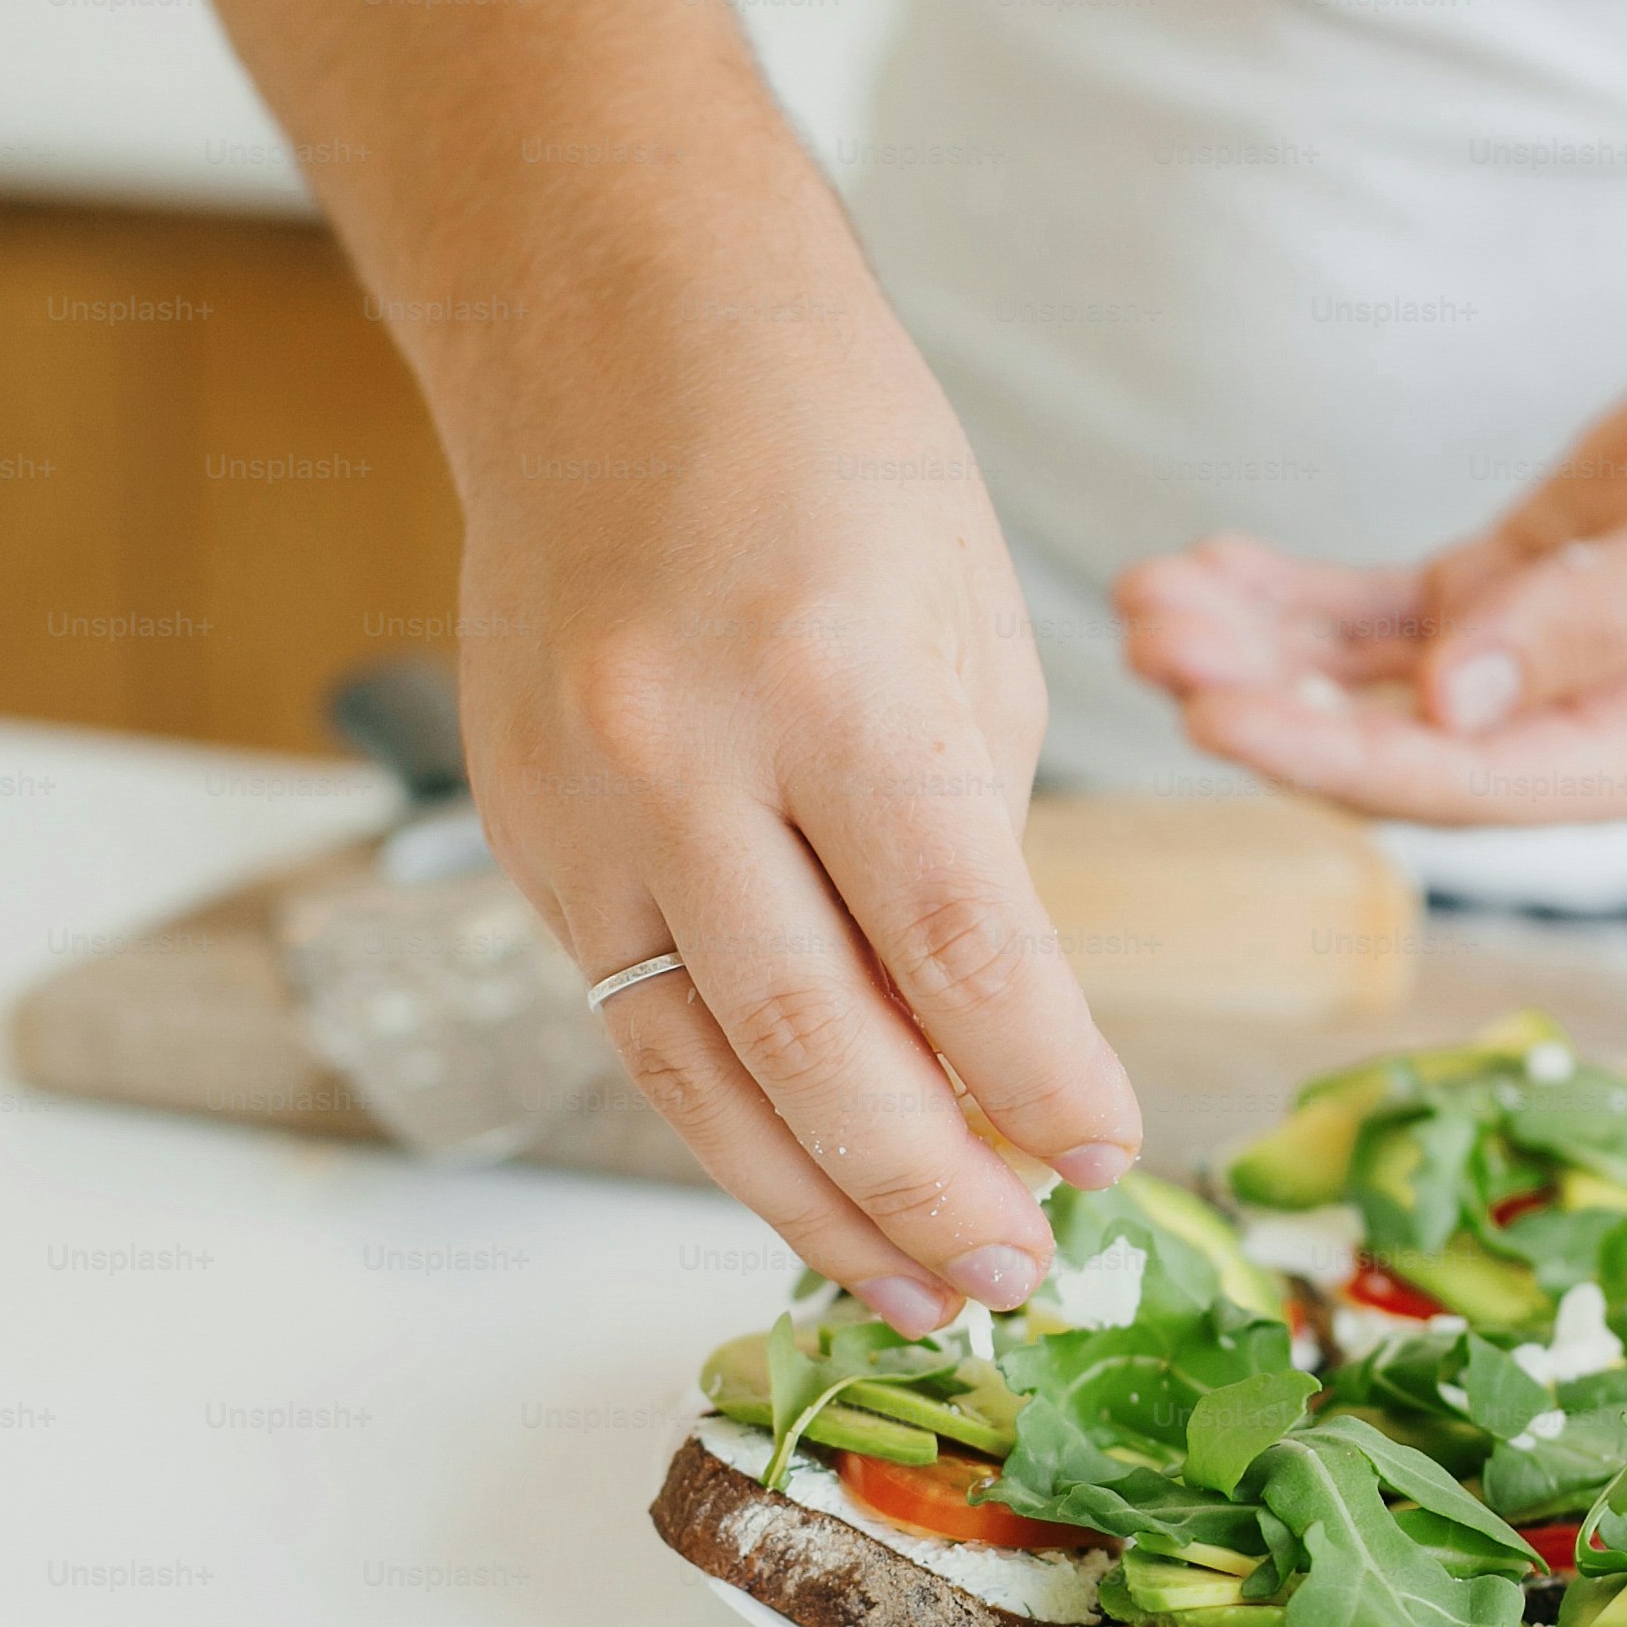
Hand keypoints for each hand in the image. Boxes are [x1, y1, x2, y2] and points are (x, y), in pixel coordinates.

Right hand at [456, 295, 1139, 1335]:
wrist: (617, 335)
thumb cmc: (839, 463)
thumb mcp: (969, 634)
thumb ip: (972, 848)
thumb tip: (989, 1049)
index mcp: (832, 681)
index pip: (960, 949)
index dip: (1041, 1083)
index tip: (1108, 1164)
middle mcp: (677, 755)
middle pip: (816, 1046)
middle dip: (929, 1191)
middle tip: (1014, 1283)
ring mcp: (573, 803)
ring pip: (696, 1071)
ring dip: (814, 1204)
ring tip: (916, 1291)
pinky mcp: (519, 836)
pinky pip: (634, 1015)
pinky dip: (728, 1117)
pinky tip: (808, 1183)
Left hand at [1119, 331, 1626, 824]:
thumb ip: (1599, 623)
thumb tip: (1450, 697)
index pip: (1451, 781)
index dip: (1323, 752)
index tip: (1214, 712)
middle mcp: (1562, 740)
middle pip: (1377, 740)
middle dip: (1258, 693)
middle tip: (1150, 634)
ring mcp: (1521, 675)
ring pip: (1356, 682)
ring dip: (1251, 646)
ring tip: (1143, 597)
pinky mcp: (1496, 605)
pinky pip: (1369, 618)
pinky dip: (1288, 598)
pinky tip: (1206, 569)